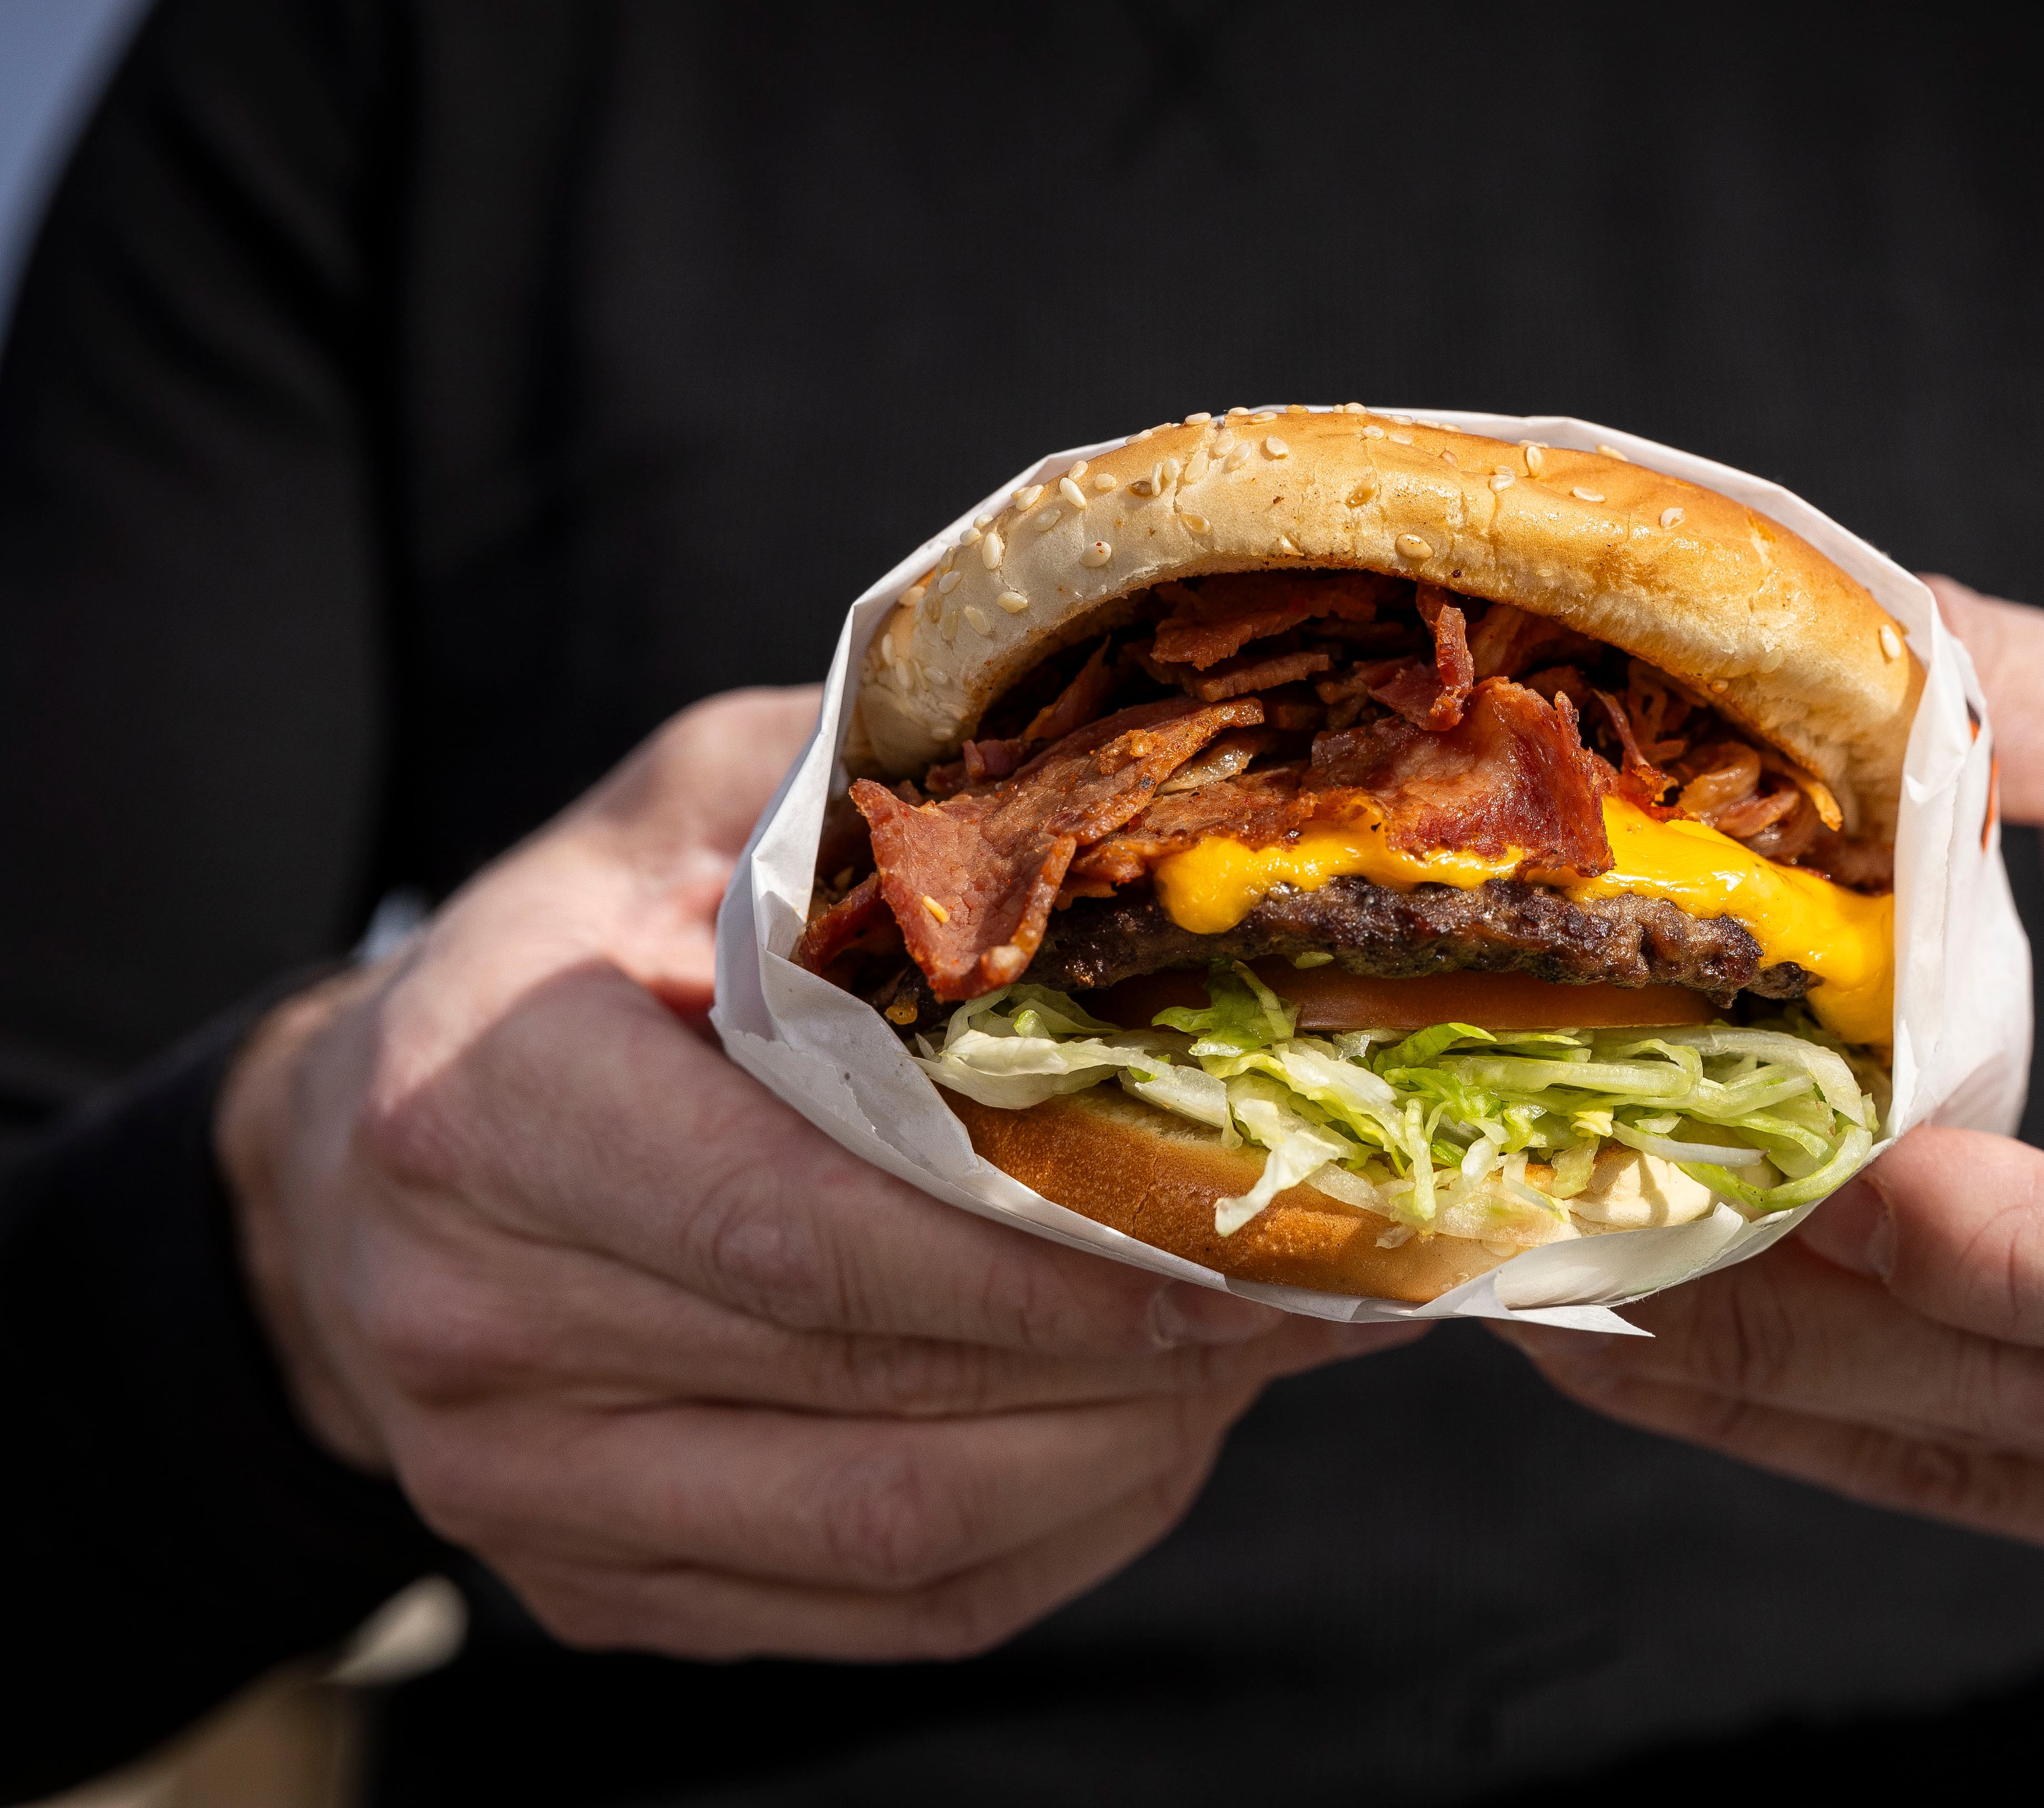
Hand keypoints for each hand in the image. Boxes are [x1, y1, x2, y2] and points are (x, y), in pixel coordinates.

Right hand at [219, 688, 1406, 1658]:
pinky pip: (876, 1613)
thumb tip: (1119, 809)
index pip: (804, 1228)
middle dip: (1127, 1352)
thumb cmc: (568, 959)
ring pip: (890, 1527)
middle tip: (1309, 1290)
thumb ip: (867, 808)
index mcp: (484, 1108)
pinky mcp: (595, 1590)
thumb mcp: (684, 815)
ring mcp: (523, 1491)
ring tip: (1253, 1362)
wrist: (355, 1165)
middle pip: (872, 1386)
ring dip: (1116, 1456)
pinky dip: (1050, 1535)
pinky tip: (1150, 1439)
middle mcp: (474, 1324)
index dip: (1040, 1256)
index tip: (1231, 1235)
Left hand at [1504, 584, 2043, 1608]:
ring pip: (1995, 1461)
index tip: (1822, 1160)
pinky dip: (1805, 1429)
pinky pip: (1986, 1497)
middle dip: (1808, 1312)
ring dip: (1759, 1379)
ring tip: (1565, 1276)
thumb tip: (1826, 651)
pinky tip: (1654, 1355)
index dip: (2019, 1245)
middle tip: (1594, 1207)